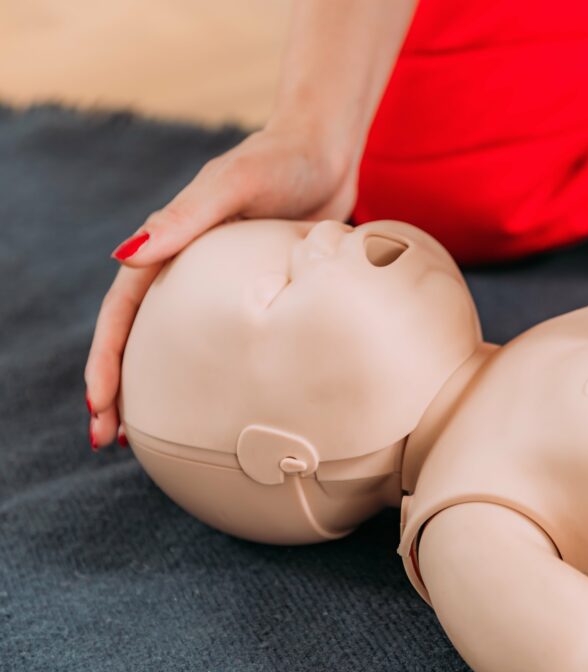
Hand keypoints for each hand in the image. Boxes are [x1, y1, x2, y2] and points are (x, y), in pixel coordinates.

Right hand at [84, 122, 355, 448]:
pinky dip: (211, 371)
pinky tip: (219, 403)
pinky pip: (224, 338)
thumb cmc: (279, 160)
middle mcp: (188, 268)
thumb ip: (185, 217)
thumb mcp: (233, 183)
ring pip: (177, 343)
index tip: (98, 406)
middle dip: (119, 389)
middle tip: (111, 441)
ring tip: (147, 437)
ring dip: (158, 388)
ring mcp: (220, 283)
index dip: (106, 359)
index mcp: (171, 246)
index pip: (123, 311)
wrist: (328, 152)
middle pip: (141, 337)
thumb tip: (125, 256)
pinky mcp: (256, 290)